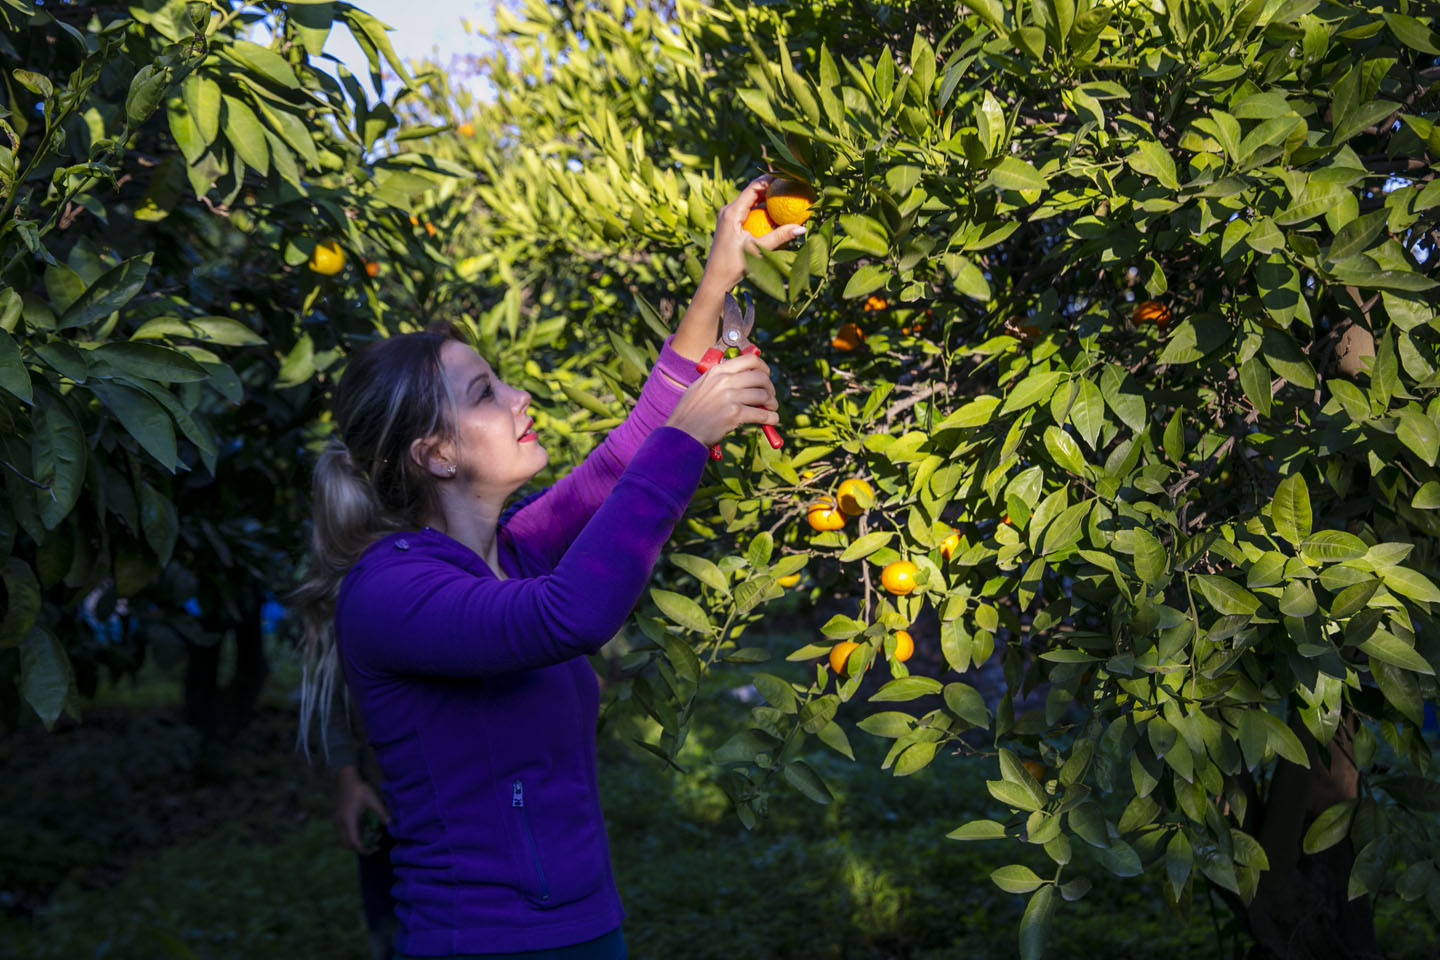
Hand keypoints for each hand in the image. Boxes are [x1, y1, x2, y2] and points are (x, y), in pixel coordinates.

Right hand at [333, 764, 390, 854]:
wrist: (345, 778)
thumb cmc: (360, 788)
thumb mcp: (373, 799)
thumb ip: (381, 812)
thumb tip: (389, 823)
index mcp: (348, 820)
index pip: (354, 841)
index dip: (363, 849)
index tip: (373, 849)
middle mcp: (340, 822)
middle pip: (346, 844)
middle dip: (358, 848)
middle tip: (371, 846)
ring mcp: (336, 820)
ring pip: (342, 839)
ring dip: (353, 843)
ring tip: (367, 839)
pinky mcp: (336, 817)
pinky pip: (341, 833)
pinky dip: (350, 836)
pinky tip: (361, 830)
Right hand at [665, 352, 779, 447]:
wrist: (683, 433)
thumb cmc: (692, 413)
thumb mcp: (702, 387)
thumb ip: (721, 379)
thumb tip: (746, 378)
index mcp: (717, 371)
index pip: (750, 360)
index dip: (763, 367)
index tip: (766, 376)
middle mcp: (724, 380)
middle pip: (760, 377)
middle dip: (769, 387)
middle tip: (770, 396)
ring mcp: (729, 397)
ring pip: (763, 395)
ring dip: (771, 403)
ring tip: (771, 409)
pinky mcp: (734, 414)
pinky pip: (761, 414)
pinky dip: (770, 418)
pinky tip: (772, 420)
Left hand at [701, 174, 806, 291]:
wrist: (716, 279)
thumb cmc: (734, 264)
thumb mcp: (758, 249)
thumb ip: (780, 236)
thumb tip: (801, 228)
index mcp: (732, 211)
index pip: (754, 187)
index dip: (770, 179)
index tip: (786, 176)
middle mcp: (728, 211)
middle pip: (753, 192)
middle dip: (771, 187)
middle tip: (789, 184)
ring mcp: (729, 218)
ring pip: (751, 202)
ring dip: (767, 200)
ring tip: (785, 197)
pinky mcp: (731, 226)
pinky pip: (749, 213)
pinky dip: (762, 212)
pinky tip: (775, 216)